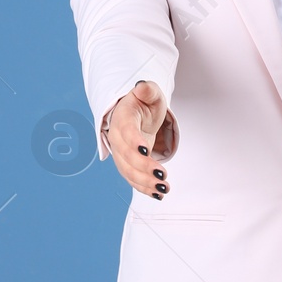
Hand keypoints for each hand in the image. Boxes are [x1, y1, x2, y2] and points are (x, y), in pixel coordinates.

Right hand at [105, 80, 174, 198]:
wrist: (135, 115)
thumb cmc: (144, 104)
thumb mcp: (150, 93)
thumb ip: (147, 91)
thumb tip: (142, 86)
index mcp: (122, 118)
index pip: (126, 131)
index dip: (134, 141)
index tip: (146, 151)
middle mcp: (117, 138)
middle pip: (126, 156)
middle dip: (143, 167)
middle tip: (162, 175)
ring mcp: (121, 154)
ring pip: (128, 171)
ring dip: (145, 182)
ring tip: (164, 188)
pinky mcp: (127, 165)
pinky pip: (133, 180)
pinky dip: (144, 189)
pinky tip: (159, 194)